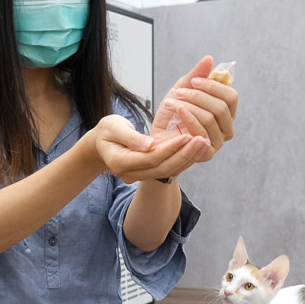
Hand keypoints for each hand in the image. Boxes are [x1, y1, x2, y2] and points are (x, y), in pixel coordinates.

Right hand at [86, 114, 210, 183]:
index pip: (150, 158)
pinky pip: (167, 168)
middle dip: (184, 154)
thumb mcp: (113, 127)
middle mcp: (130, 174)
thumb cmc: (106, 131)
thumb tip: (150, 144)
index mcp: (120, 162)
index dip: (170, 148)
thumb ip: (131, 137)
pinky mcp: (147, 172)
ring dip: (187, 157)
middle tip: (202, 140)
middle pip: (162, 167)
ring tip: (204, 143)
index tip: (187, 135)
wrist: (100, 144)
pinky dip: (182, 159)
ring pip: (166, 170)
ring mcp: (138, 176)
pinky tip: (195, 148)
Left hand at [152, 55, 237, 158]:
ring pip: (210, 118)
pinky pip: (202, 133)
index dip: (213, 86)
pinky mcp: (207, 153)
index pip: (231, 97)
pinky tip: (176, 112)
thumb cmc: (172, 114)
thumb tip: (209, 59)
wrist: (157, 135)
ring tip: (171, 102)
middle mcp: (226, 127)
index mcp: (226, 112)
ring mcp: (218, 141)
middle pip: (221, 107)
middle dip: (198, 96)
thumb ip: (197, 75)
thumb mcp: (182, 89)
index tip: (193, 81)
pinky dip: (188, 119)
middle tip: (179, 92)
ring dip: (189, 106)